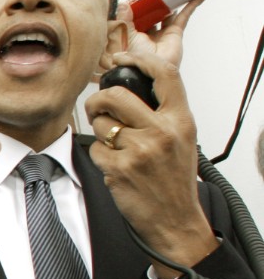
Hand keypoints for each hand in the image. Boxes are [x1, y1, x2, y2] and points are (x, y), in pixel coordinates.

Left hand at [86, 51, 217, 277]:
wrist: (174, 219)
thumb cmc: (174, 179)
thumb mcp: (181, 138)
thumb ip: (163, 110)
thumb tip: (136, 81)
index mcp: (181, 120)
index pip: (164, 75)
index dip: (139, 60)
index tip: (122, 59)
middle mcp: (162, 132)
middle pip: (117, 95)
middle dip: (99, 100)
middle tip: (97, 108)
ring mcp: (140, 150)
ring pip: (102, 124)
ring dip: (100, 132)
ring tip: (115, 145)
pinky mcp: (119, 168)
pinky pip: (96, 148)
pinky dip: (100, 155)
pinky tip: (115, 165)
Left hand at [117, 0, 204, 68]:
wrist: (148, 69)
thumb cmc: (134, 57)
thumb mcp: (126, 34)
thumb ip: (124, 19)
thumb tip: (123, 3)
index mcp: (134, 33)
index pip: (136, 16)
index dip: (138, 5)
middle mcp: (149, 33)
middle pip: (154, 13)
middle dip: (156, 2)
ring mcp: (163, 33)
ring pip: (170, 13)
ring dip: (175, 2)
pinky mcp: (175, 33)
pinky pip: (185, 17)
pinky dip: (191, 7)